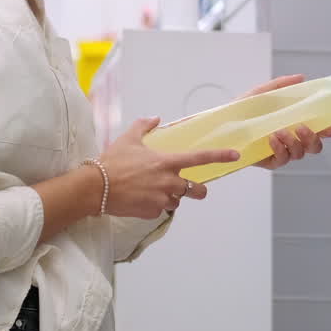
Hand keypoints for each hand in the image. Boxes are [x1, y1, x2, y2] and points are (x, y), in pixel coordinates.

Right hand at [98, 117, 239, 218]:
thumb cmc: (112, 161)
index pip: (200, 159)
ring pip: (178, 201)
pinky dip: (155, 205)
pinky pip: (161, 209)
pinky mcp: (152, 212)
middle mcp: (169, 182)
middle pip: (198, 190)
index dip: (220, 156)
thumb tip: (155, 118)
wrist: (95, 188)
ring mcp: (162, 199)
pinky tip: (141, 198)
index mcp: (167, 162)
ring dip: (172, 197)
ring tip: (152, 190)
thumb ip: (144, 126)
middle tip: (191, 188)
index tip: (235, 155)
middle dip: (198, 190)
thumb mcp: (128, 139)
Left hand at [241, 74, 330, 170]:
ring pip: (299, 153)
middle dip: (313, 138)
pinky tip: (272, 139)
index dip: (327, 130)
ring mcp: (283, 151)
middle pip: (314, 146)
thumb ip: (281, 85)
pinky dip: (280, 148)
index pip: (319, 129)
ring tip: (280, 131)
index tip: (329, 127)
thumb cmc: (244, 109)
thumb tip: (301, 77)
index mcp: (295, 123)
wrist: (223, 124)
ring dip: (294, 142)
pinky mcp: (270, 161)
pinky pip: (282, 159)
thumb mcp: (262, 93)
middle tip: (302, 128)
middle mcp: (292, 139)